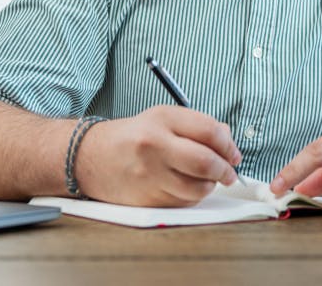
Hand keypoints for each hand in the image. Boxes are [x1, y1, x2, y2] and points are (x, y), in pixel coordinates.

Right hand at [76, 105, 241, 206]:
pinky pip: (182, 202)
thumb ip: (196, 127)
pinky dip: (191, 197)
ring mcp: (149, 174)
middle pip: (205, 162)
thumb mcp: (161, 119)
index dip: (228, 145)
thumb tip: (228, 142)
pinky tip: (186, 188)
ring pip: (197, 188)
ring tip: (206, 180)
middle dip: (224, 170)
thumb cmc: (130, 137)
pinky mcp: (146, 198)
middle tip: (228, 173)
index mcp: (161, 119)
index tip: (233, 153)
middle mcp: (154, 145)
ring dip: (209, 186)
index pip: (209, 130)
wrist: (89, 157)